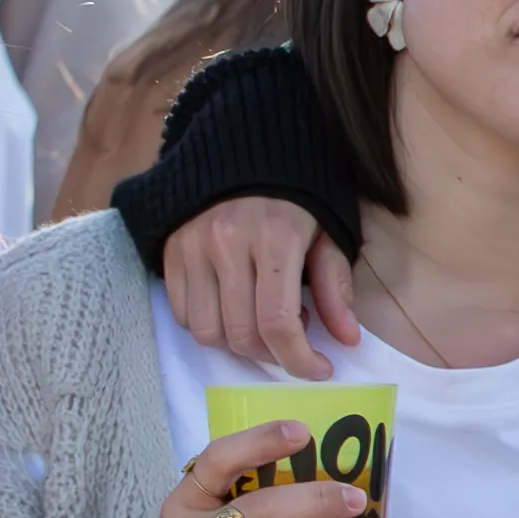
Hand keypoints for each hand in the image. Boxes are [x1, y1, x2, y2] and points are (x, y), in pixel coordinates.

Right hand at [166, 199, 359, 385]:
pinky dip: (209, 326)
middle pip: (241, 334)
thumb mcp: (329, 232)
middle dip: (273, 356)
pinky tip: (234, 310)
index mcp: (275, 237)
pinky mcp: (171, 250)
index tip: (319, 370)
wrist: (247, 147)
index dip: (298, 359)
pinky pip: (183, 313)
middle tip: (293, 344)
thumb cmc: (299, 195)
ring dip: (238, 346)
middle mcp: (228, 244)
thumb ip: (335, 286)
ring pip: (207, 331)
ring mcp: (193, 247)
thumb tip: (347, 340)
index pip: (277, 322)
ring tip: (263, 324)